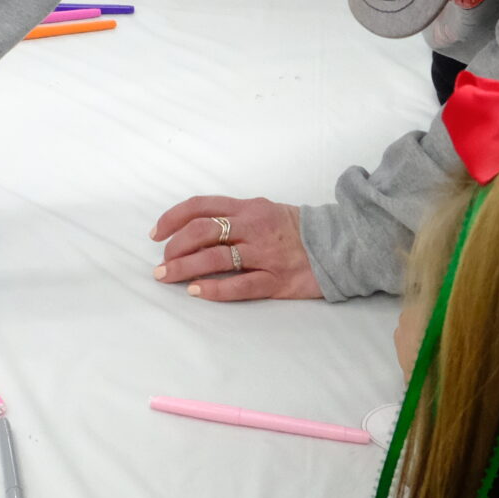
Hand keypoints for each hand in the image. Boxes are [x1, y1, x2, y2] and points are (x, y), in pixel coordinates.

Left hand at [148, 195, 320, 301]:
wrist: (342, 245)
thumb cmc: (297, 230)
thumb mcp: (266, 211)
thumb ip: (235, 216)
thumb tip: (195, 229)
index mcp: (248, 207)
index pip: (200, 206)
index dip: (172, 219)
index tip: (156, 234)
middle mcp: (253, 227)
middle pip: (202, 231)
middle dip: (175, 248)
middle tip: (162, 264)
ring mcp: (265, 254)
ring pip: (216, 258)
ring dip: (185, 268)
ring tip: (167, 278)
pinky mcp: (277, 280)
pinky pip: (240, 285)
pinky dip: (214, 288)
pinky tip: (196, 291)